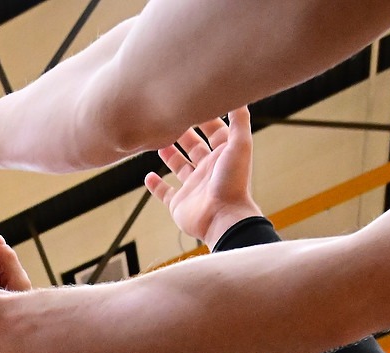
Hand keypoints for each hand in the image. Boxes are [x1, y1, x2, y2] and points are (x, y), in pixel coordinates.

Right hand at [143, 107, 262, 247]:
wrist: (223, 219)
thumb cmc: (233, 182)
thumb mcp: (240, 144)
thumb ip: (239, 120)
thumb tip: (238, 96)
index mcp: (223, 156)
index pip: (214, 131)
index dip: (205, 117)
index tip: (191, 102)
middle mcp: (208, 170)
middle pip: (194, 146)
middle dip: (183, 132)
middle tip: (168, 116)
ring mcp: (193, 187)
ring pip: (179, 166)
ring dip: (169, 154)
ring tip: (156, 140)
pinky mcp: (179, 204)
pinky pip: (165, 193)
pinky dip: (156, 185)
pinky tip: (149, 176)